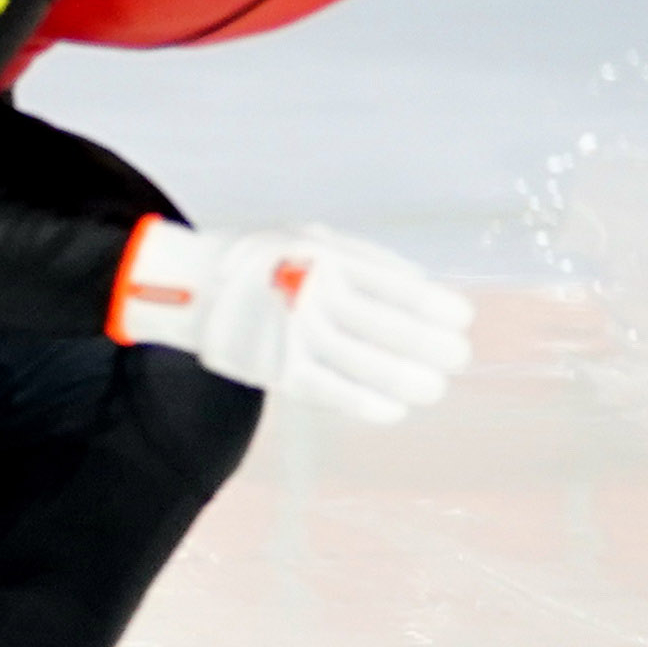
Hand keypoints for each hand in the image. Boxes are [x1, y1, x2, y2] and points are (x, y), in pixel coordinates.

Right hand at [107, 217, 471, 423]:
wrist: (186, 283)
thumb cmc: (259, 259)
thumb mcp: (311, 237)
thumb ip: (366, 260)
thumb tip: (423, 286)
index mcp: (330, 259)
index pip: (403, 290)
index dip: (441, 310)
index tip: (461, 321)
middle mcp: (315, 295)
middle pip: (392, 330)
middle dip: (434, 348)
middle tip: (456, 357)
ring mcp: (294, 333)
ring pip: (366, 364)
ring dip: (408, 380)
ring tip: (432, 387)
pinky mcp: (275, 367)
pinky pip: (329, 391)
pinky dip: (365, 403)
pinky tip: (393, 410)